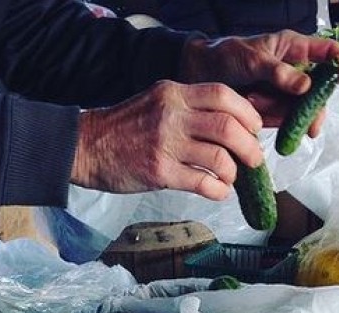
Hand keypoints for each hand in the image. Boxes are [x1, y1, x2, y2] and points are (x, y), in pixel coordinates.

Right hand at [71, 79, 263, 200]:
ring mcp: (165, 145)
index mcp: (173, 94)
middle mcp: (172, 116)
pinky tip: (217, 191)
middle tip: (254, 159)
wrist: (85, 147)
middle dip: (249, 146)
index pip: (223, 95)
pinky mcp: (159, 172)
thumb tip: (228, 124)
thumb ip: (187, 107)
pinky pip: (202, 183)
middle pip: (228, 127)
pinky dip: (218, 190)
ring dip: (233, 172)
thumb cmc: (121, 128)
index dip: (247, 113)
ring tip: (230, 177)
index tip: (253, 128)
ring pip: (219, 157)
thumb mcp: (155, 102)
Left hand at [180, 30, 338, 131]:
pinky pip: (278, 121)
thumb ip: (279, 73)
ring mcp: (280, 92)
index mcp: (292, 49)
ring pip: (296, 110)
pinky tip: (250, 109)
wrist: (197, 73)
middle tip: (308, 129)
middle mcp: (291, 72)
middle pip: (316, 93)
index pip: (328, 52)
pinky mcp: (267, 110)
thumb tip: (307, 86)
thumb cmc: (224, 55)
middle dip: (310, 111)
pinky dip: (266, 120)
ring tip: (252, 101)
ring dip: (278, 113)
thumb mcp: (252, 59)